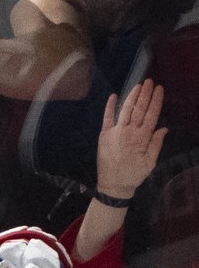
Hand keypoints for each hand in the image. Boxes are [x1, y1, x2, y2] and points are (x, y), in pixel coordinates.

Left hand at [96, 79, 166, 202]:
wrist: (113, 185)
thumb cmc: (133, 174)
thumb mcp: (150, 161)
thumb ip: (156, 143)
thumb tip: (163, 128)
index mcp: (142, 138)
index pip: (151, 114)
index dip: (156, 100)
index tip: (159, 89)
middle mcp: (129, 132)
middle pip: (139, 109)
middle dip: (145, 94)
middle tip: (149, 81)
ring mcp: (115, 132)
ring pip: (125, 110)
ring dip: (132, 96)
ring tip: (138, 85)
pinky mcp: (104, 136)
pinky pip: (106, 118)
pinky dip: (109, 107)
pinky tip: (113, 96)